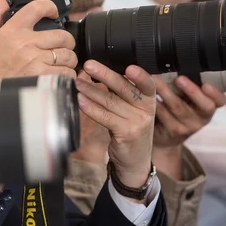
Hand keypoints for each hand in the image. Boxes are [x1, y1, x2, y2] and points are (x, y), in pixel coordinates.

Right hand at [0, 0, 77, 81]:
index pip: (37, 7)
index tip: (55, 13)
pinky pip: (66, 73)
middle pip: (62, 35)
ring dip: (68, 61)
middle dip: (66, 42)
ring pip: (68, 55)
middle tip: (62, 48)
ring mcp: (35, 60)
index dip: (51, 7)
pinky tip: (58, 78)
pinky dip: (66, 76)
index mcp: (12, 31)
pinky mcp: (42, 77)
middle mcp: (25, 43)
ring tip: (61, 65)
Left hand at [75, 61, 155, 193]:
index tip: (128, 67)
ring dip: (90, 90)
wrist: (135, 160)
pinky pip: (105, 117)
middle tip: (88, 65)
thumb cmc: (130, 129)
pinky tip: (80, 100)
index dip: (140, 76)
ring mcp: (137, 123)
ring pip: (110, 102)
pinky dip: (91, 108)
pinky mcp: (125, 134)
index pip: (148, 84)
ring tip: (77, 82)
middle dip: (105, 75)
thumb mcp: (131, 109)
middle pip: (124, 89)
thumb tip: (99, 71)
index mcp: (149, 100)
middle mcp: (146, 110)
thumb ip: (120, 92)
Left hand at [153, 76, 225, 147]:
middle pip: (204, 106)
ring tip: (155, 80)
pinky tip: (147, 94)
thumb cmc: (176, 108)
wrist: (164, 137)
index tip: (206, 85)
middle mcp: (202, 117)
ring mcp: (189, 126)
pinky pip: (164, 115)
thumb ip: (184, 83)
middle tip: (179, 79)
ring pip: (179, 108)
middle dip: (192, 91)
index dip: (216, 93)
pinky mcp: (174, 131)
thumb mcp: (185, 96)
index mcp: (208, 105)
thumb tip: (175, 62)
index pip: (220, 100)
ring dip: (166, 92)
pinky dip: (156, 103)